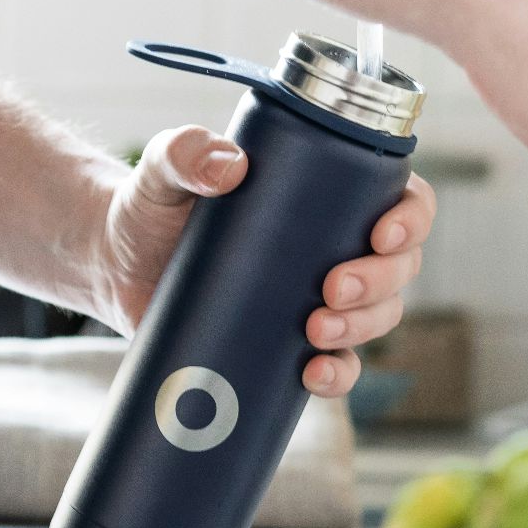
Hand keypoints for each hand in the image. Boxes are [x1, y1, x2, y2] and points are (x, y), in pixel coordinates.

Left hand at [88, 125, 436, 396]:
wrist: (115, 264)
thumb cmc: (151, 205)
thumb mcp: (163, 169)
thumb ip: (184, 152)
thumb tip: (228, 165)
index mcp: (330, 193)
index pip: (403, 199)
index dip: (411, 219)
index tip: (381, 234)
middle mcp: (337, 245)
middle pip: (400, 267)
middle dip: (380, 282)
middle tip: (331, 288)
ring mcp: (318, 299)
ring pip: (379, 317)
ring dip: (363, 328)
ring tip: (315, 331)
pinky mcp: (290, 344)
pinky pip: (338, 366)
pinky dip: (337, 376)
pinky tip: (312, 375)